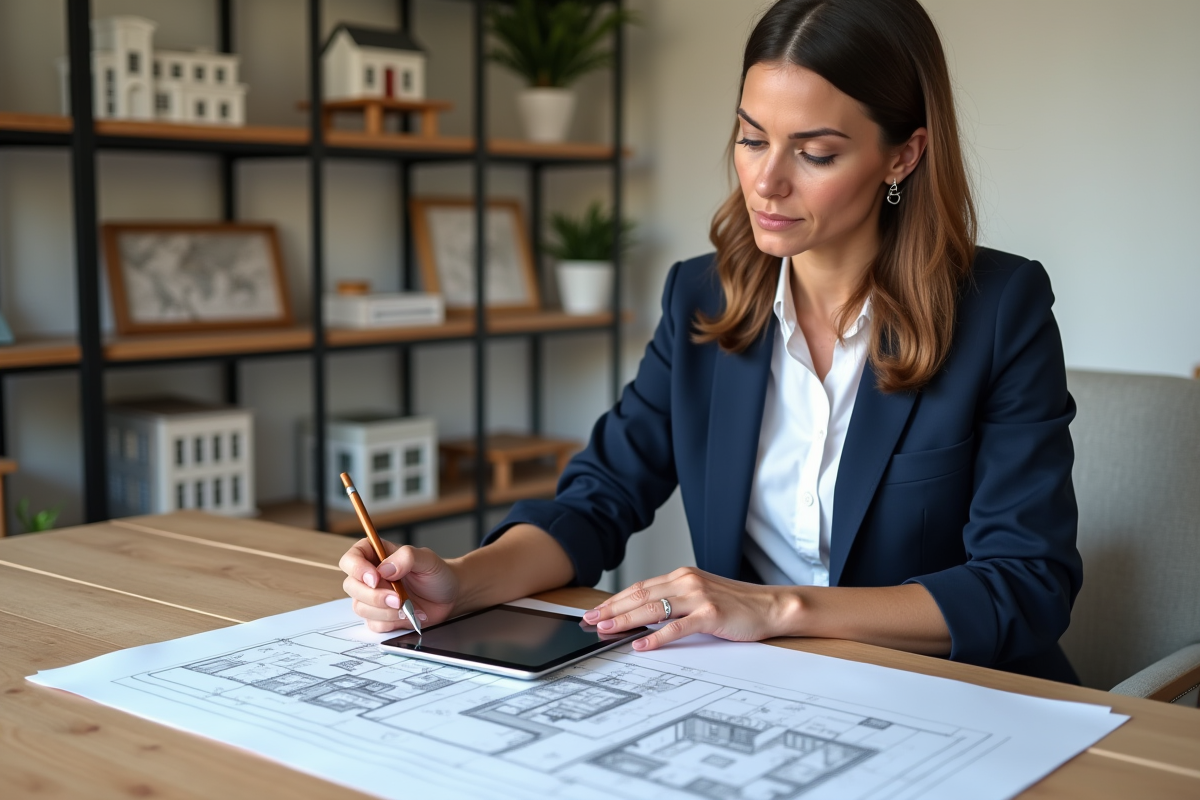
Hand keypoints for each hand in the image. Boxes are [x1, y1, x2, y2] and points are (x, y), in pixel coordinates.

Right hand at [339, 539, 460, 632]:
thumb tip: (384, 569)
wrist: (449, 596)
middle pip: (351, 586)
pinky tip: (408, 615)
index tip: (375, 578)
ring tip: (407, 606)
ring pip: (360, 607)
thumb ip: (406, 557)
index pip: (351, 559)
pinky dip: (391, 622)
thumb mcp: (427, 559)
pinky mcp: (380, 616)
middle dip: (374, 595)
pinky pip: (373, 623)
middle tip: (398, 598)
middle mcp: (371, 576)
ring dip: (385, 610)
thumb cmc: (437, 574)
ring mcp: (373, 597)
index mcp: (376, 555)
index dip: (357, 569)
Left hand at [582, 567, 797, 650]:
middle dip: (612, 609)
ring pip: (653, 608)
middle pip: (640, 595)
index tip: (596, 610)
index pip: (640, 587)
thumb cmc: (737, 605)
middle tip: (590, 620)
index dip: (615, 599)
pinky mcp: (710, 614)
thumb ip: (675, 601)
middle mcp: (687, 582)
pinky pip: (677, 627)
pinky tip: (641, 644)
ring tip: (606, 630)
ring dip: (625, 620)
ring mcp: (698, 596)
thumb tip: (643, 616)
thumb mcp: (701, 596)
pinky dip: (656, 636)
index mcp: (682, 576)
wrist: (771, 606)